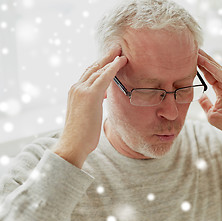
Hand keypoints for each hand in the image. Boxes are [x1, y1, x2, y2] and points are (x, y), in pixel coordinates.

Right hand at [54, 46, 127, 167]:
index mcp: (75, 91)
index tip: (110, 58)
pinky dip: (113, 68)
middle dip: (106, 57)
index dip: (101, 65)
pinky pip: (103, 77)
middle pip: (93, 68)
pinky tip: (121, 61)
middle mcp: (76, 87)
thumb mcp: (88, 114)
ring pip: (98, 70)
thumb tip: (103, 98)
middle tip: (117, 48)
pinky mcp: (89, 96)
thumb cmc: (82, 134)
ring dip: (111, 59)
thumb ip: (94, 103)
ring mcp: (81, 90)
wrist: (72, 145)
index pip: (89, 74)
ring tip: (121, 52)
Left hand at [197, 49, 221, 154]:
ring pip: (218, 69)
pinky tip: (206, 63)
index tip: (189, 57)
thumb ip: (205, 103)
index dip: (199, 65)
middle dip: (203, 58)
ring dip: (207, 60)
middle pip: (213, 68)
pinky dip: (214, 69)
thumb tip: (198, 96)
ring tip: (196, 52)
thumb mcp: (211, 113)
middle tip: (192, 48)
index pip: (209, 74)